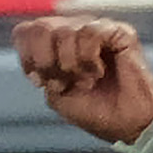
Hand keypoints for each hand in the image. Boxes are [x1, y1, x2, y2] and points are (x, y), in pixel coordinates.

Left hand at [15, 16, 152, 146]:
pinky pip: (90, 33)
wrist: (127, 124)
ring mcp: (97, 29)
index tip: (41, 82)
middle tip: (63, 82)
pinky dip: (89, 59)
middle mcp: (75, 31)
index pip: (25, 32)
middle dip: (47, 62)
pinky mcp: (118, 31)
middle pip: (41, 28)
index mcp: (57, 44)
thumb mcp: (56, 94)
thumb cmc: (95, 111)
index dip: (27, 58)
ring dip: (71, 65)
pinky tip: (99, 71)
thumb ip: (40, 69)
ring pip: (65, 31)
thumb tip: (37, 50)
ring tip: (87, 80)